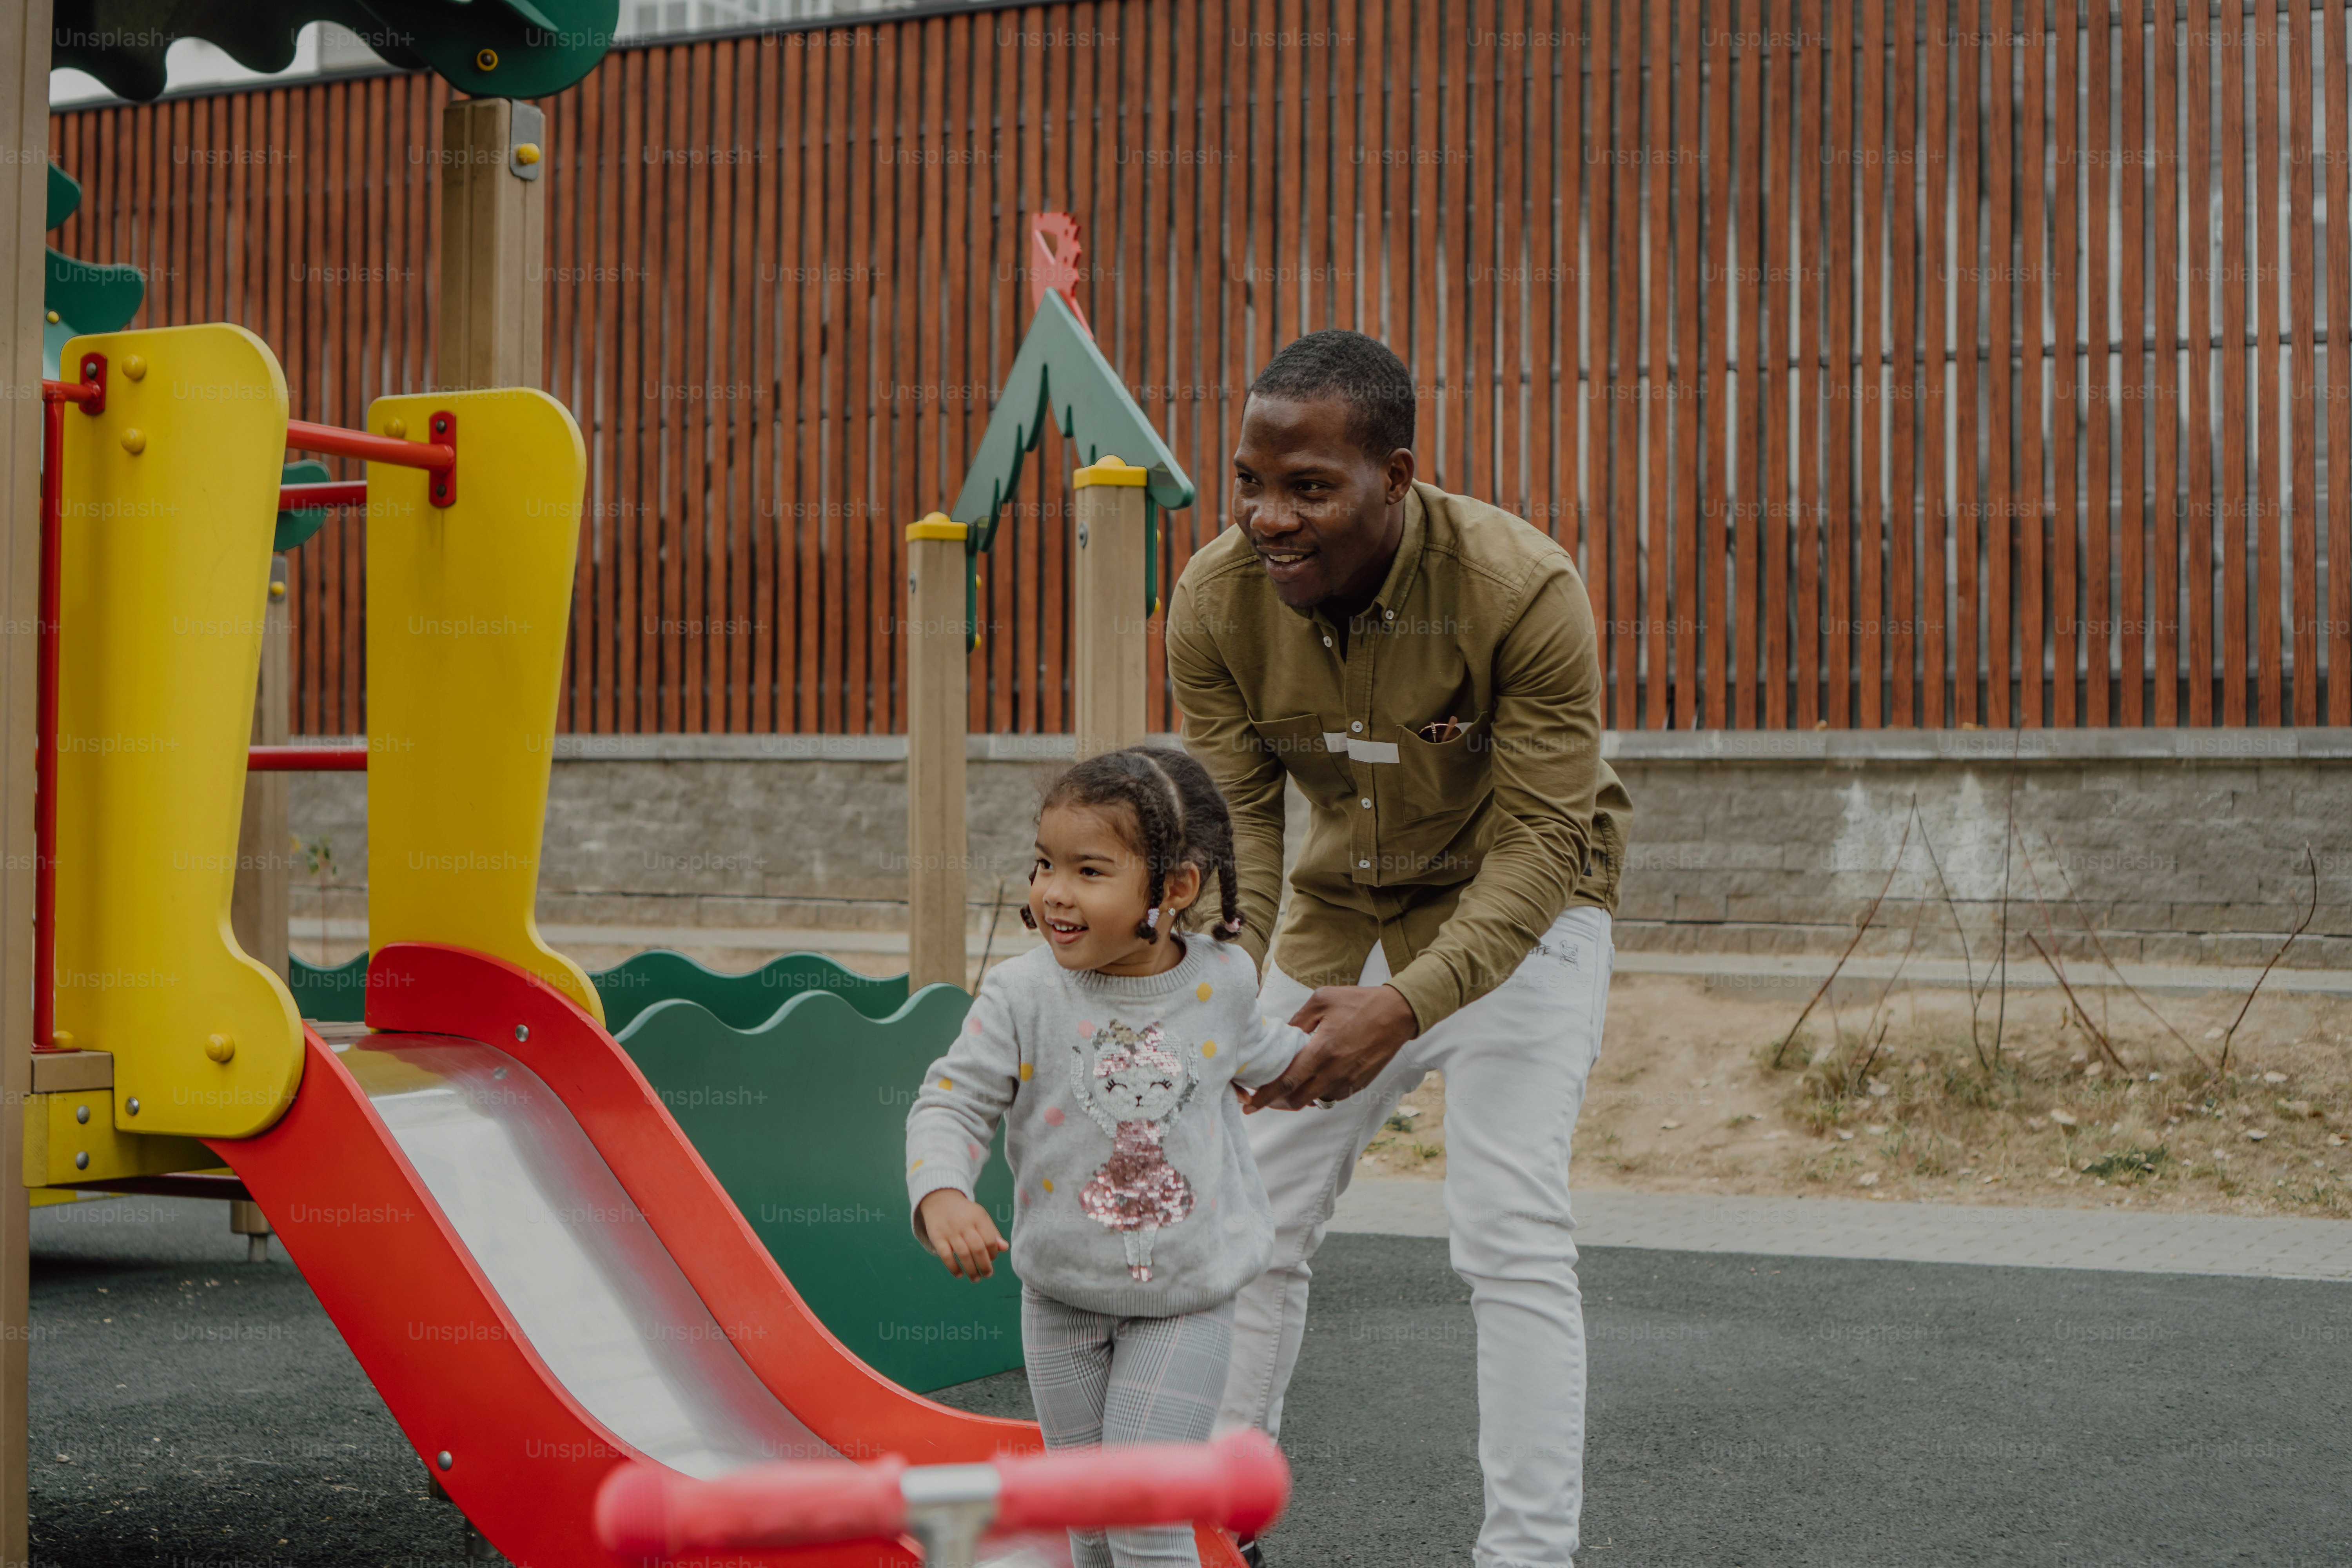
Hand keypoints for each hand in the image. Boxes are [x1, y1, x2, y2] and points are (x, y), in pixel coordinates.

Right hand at [917, 1189, 1009, 1279]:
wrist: (940, 1200)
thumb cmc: (965, 1213)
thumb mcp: (981, 1218)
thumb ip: (992, 1233)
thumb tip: (1005, 1248)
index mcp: (978, 1217)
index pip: (990, 1240)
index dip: (993, 1253)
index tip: (992, 1260)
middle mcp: (964, 1223)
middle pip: (977, 1248)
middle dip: (984, 1265)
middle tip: (987, 1275)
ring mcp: (950, 1230)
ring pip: (963, 1254)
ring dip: (971, 1270)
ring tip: (975, 1278)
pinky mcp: (937, 1236)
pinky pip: (945, 1255)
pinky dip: (953, 1267)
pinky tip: (959, 1274)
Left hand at [1245, 984, 1418, 1112]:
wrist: (1398, 1013)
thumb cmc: (1359, 1002)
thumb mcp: (1322, 1000)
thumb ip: (1297, 1020)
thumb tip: (1280, 1036)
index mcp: (1322, 1051)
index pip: (1287, 1083)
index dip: (1265, 1097)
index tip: (1249, 1105)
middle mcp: (1335, 1071)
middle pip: (1297, 1100)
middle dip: (1276, 1102)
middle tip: (1263, 1097)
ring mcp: (1349, 1081)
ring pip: (1315, 1100)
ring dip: (1298, 1097)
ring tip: (1287, 1085)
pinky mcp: (1359, 1084)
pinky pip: (1332, 1096)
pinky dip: (1318, 1092)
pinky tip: (1313, 1079)